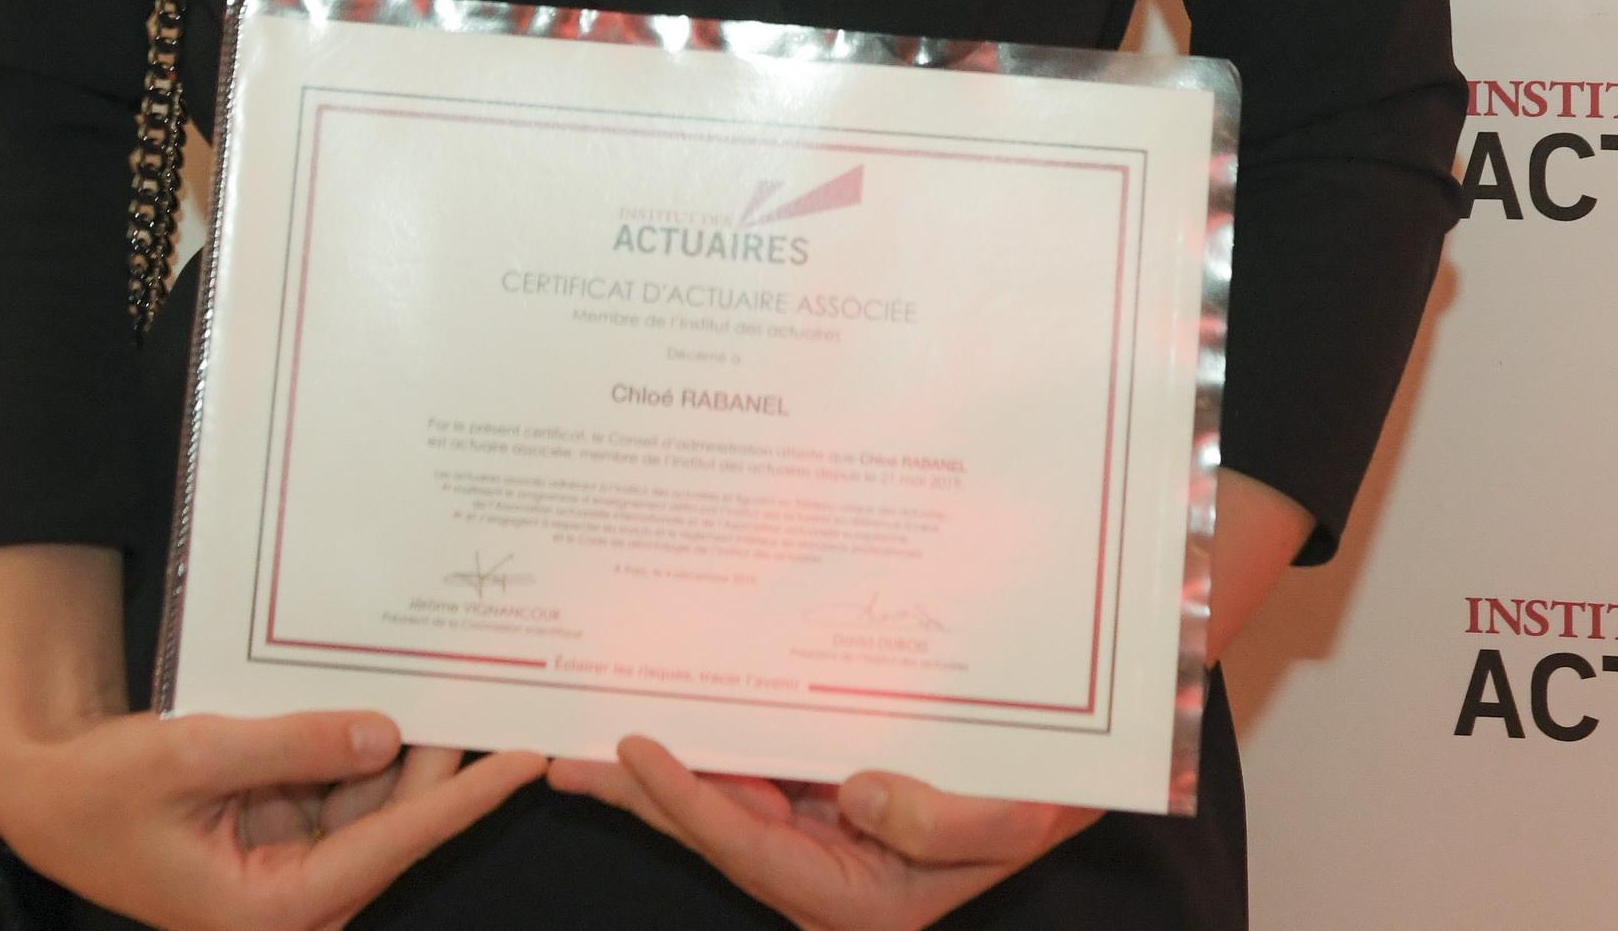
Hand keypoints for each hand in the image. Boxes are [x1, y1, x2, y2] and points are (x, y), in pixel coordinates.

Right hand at [0, 704, 542, 930]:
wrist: (46, 797)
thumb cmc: (100, 793)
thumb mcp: (188, 758)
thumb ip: (288, 746)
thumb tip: (383, 733)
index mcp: (271, 906)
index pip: (391, 844)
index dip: (462, 799)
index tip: (524, 761)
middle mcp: (291, 895)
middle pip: (393, 824)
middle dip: (447, 766)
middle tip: (503, 699)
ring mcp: (287, 863)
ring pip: (373, 803)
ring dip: (410, 749)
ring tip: (463, 684)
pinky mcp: (279, 830)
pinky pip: (340, 786)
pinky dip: (366, 745)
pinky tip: (397, 696)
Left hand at [546, 735, 1100, 930]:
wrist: (1058, 792)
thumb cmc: (1039, 805)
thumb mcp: (1007, 823)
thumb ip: (940, 823)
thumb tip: (856, 788)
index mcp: (850, 900)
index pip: (746, 848)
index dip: (686, 800)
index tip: (635, 749)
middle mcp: (818, 877)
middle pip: (709, 832)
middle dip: (635, 795)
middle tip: (559, 760)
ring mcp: (814, 842)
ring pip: (719, 805)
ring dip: (654, 774)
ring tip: (583, 740)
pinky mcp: (820, 805)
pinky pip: (751, 775)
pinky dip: (707, 748)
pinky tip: (671, 716)